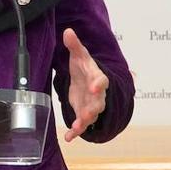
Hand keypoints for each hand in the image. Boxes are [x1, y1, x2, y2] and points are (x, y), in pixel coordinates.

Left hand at [62, 28, 108, 142]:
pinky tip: (68, 137)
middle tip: (90, 113)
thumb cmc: (84, 66)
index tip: (95, 87)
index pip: (101, 81)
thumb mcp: (79, 55)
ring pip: (91, 116)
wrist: (85, 79)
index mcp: (97, 78)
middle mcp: (97, 94)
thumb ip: (74, 45)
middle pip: (99, 102)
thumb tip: (68, 32)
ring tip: (77, 127)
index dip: (99, 84)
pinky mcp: (83, 113)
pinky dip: (75, 132)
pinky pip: (81, 124)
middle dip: (94, 108)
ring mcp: (91, 105)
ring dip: (85, 122)